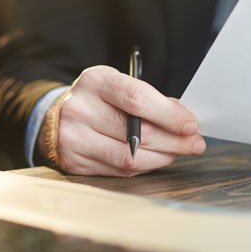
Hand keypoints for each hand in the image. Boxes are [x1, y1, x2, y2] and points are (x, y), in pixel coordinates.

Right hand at [37, 65, 205, 175]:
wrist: (56, 115)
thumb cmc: (100, 98)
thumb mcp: (121, 85)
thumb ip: (151, 100)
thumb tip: (186, 120)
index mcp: (96, 81)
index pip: (137, 99)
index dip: (169, 114)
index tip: (191, 124)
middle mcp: (80, 109)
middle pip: (137, 132)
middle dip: (174, 140)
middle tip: (195, 143)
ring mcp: (74, 138)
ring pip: (130, 156)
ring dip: (163, 157)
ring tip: (179, 152)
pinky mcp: (74, 163)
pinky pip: (119, 170)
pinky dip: (145, 165)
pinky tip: (157, 158)